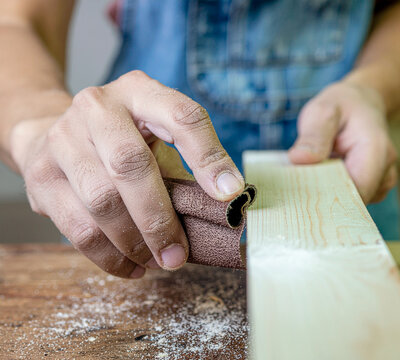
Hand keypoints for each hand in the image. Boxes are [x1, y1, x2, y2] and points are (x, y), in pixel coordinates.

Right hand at [10, 71, 243, 277]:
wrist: (54, 134)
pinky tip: (131, 266)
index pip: (181, 116)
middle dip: (159, 218)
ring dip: (135, 242)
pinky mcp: (42, 175)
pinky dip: (109, 257)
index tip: (230, 194)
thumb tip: (226, 208)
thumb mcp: (157, 138)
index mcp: (140, 91)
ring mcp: (63, 138)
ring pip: (102, 200)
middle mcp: (98, 107)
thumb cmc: (124, 142)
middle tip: (178, 254)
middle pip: (131, 164)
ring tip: (158, 261)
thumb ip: (186, 167)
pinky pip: (77, 228)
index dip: (209, 156)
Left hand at [288, 80, 396, 202]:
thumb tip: (300, 159)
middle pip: (356, 202)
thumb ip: (314, 136)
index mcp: (375, 150)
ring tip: (316, 175)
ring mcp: (382, 180)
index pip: (357, 191)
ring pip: (354, 203)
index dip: (331, 199)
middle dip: (328, 199)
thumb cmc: (340, 106)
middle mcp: (385, 169)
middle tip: (302, 187)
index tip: (305, 194)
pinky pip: (353, 200)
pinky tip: (325, 178)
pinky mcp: (374, 186)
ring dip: (331, 195)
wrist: (360, 103)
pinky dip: (336, 193)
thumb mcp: (322, 111)